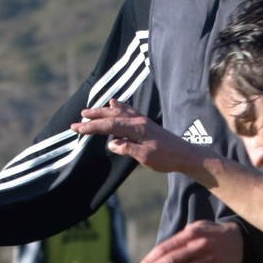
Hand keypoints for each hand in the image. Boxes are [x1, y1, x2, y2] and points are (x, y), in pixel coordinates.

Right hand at [72, 102, 200, 175]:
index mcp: (136, 129)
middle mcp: (138, 121)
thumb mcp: (145, 157)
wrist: (185, 155)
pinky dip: (119, 107)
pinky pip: (129, 111)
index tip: (77, 128)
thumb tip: (112, 143)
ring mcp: (143, 121)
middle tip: (78, 119)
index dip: (92, 127)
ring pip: (119, 112)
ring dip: (103, 111)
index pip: (109, 126)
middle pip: (112, 115)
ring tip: (90, 110)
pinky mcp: (147, 123)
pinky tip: (114, 103)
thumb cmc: (167, 158)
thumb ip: (127, 149)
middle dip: (94, 117)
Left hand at [135, 221, 243, 262]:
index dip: (151, 259)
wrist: (241, 241)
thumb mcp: (198, 227)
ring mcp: (210, 259)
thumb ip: (180, 237)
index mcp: (192, 233)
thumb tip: (159, 253)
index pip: (166, 247)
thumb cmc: (212, 234)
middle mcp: (200, 245)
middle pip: (171, 260)